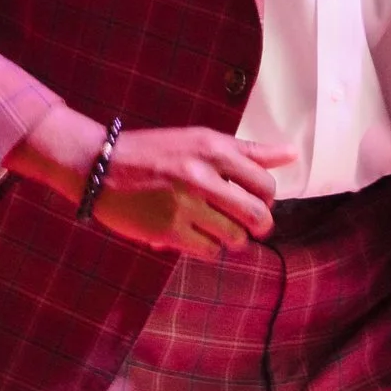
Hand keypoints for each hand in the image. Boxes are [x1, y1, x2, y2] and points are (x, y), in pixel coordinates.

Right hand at [8, 106, 297, 257]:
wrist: (99, 165)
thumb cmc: (154, 151)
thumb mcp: (200, 140)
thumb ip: (248, 150)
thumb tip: (291, 153)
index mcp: (213, 148)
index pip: (265, 184)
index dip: (266, 198)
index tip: (255, 200)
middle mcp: (201, 175)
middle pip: (257, 215)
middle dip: (260, 225)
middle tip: (250, 225)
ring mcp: (185, 204)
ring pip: (235, 237)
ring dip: (233, 239)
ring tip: (219, 230)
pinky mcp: (168, 230)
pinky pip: (208, 251)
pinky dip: (208, 248)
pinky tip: (197, 236)